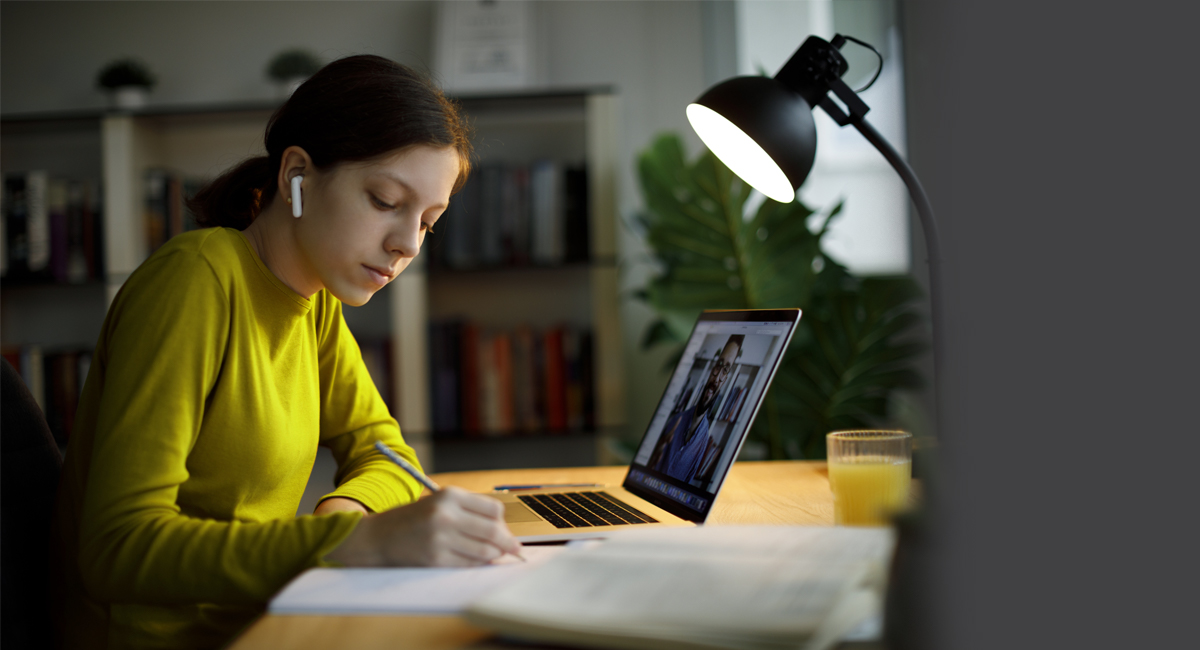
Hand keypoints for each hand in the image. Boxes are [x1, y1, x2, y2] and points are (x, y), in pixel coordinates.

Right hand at [324, 486, 522, 567]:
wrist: (378, 537)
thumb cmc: (413, 520)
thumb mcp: (439, 503)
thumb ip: (469, 512)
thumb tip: (503, 532)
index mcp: (449, 495)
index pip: (494, 509)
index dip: (502, 522)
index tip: (504, 530)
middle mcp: (446, 515)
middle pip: (493, 531)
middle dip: (508, 543)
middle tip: (514, 549)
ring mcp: (441, 538)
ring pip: (485, 550)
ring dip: (494, 555)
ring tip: (493, 555)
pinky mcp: (436, 559)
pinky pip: (469, 564)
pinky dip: (478, 564)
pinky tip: (476, 561)